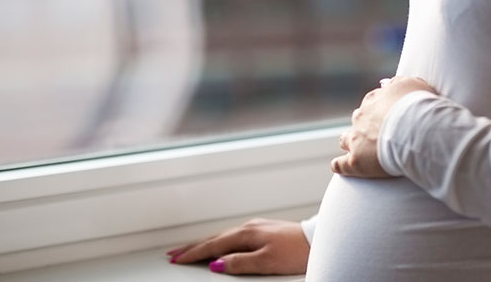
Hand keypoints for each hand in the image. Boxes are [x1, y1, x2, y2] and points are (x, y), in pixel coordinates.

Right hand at [166, 218, 309, 274]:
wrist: (317, 239)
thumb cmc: (295, 251)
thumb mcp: (266, 262)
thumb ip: (239, 263)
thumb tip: (216, 263)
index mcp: (245, 234)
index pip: (212, 245)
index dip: (193, 253)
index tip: (177, 259)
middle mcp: (247, 227)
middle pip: (213, 238)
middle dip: (192, 247)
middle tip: (173, 254)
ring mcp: (255, 226)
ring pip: (221, 235)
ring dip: (204, 243)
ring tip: (189, 249)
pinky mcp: (262, 229)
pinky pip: (232, 235)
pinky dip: (218, 240)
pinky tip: (218, 244)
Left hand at [332, 76, 436, 178]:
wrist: (417, 128)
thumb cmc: (418, 106)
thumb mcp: (411, 85)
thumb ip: (396, 83)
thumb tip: (383, 83)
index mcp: (373, 100)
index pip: (371, 104)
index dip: (379, 112)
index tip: (387, 118)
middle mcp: (361, 118)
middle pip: (358, 121)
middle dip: (365, 127)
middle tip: (379, 135)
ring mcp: (356, 139)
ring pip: (346, 140)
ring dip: (350, 143)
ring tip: (358, 151)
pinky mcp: (357, 161)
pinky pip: (341, 164)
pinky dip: (339, 165)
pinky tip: (338, 166)